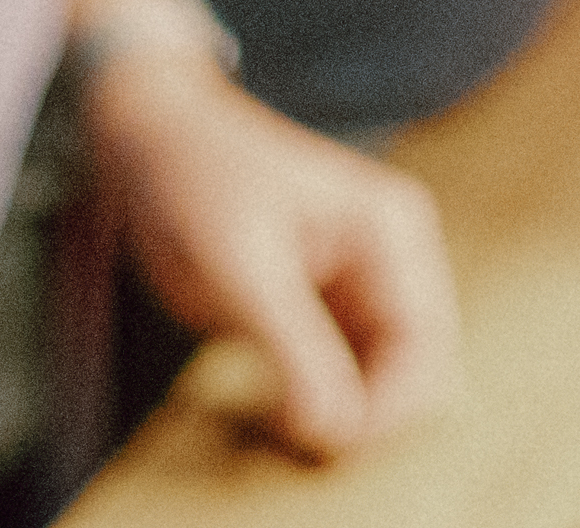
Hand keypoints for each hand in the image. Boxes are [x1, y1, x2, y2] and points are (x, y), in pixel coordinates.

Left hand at [75, 47, 457, 462]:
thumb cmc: (196, 181)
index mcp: (390, 229)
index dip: (388, 407)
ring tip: (289, 422)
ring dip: (352, 409)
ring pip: (390, 376)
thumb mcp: (239, 268)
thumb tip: (339, 431)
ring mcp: (369, 278)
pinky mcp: (337, 302)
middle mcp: (395, 253)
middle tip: (304, 440)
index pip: (424, 345)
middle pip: (419, 367)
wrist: (155, 138)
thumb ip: (294, 347)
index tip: (328, 442)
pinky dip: (331, 397)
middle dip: (373, 412)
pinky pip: (356, 368)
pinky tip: (288, 408)